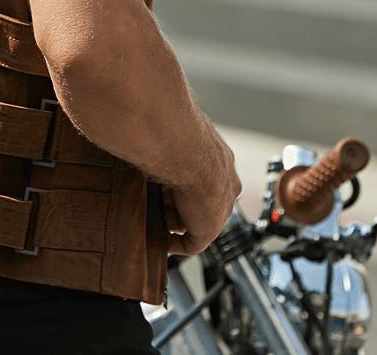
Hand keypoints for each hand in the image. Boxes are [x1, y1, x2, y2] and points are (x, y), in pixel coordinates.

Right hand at [164, 138, 241, 255]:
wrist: (190, 153)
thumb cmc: (180, 136)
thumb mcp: (178, 134)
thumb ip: (173, 142)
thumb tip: (154, 136)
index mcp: (221, 161)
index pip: (204, 177)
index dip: (183, 182)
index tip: (164, 182)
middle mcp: (224, 184)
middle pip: (199, 200)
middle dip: (176, 201)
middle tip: (155, 197)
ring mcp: (219, 208)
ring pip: (193, 219)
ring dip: (172, 218)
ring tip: (152, 213)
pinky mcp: (209, 230)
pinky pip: (192, 243)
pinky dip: (175, 243)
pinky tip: (160, 240)